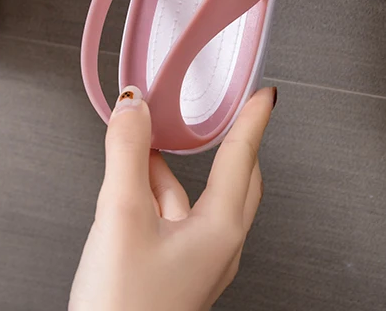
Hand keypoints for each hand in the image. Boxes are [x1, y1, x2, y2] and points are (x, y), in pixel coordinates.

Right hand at [70, 85, 275, 310]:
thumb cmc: (126, 309)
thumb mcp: (122, 216)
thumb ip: (127, 154)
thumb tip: (134, 107)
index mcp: (219, 230)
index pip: (242, 160)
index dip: (252, 121)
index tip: (263, 96)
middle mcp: (215, 246)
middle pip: (233, 180)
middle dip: (228, 143)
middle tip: (224, 112)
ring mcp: (193, 261)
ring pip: (194, 198)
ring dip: (175, 164)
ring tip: (150, 136)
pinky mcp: (170, 270)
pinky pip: (172, 216)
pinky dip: (155, 188)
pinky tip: (132, 180)